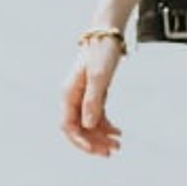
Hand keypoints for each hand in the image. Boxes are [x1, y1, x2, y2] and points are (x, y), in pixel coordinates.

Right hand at [60, 41, 122, 156]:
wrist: (109, 33)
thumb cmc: (102, 52)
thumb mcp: (99, 76)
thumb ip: (93, 101)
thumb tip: (87, 125)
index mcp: (68, 94)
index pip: (68, 126)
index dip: (80, 141)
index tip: (95, 150)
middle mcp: (73, 97)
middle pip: (79, 128)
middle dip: (94, 142)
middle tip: (111, 152)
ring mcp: (82, 96)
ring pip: (89, 124)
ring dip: (101, 136)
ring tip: (118, 145)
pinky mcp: (93, 93)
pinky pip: (96, 116)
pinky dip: (106, 125)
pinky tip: (117, 132)